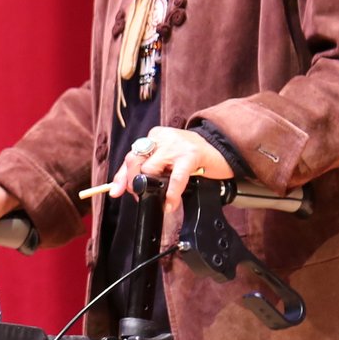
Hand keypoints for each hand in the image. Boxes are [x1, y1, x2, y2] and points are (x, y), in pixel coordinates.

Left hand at [114, 126, 232, 218]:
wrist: (223, 147)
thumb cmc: (194, 155)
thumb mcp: (168, 158)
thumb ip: (147, 168)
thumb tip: (122, 187)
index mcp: (155, 137)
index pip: (132, 155)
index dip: (122, 175)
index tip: (115, 191)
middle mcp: (162, 138)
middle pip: (135, 159)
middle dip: (133, 182)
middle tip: (141, 196)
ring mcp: (176, 145)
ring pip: (150, 168)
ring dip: (150, 188)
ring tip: (159, 199)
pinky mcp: (191, 155)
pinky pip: (175, 177)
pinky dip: (171, 193)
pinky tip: (170, 203)